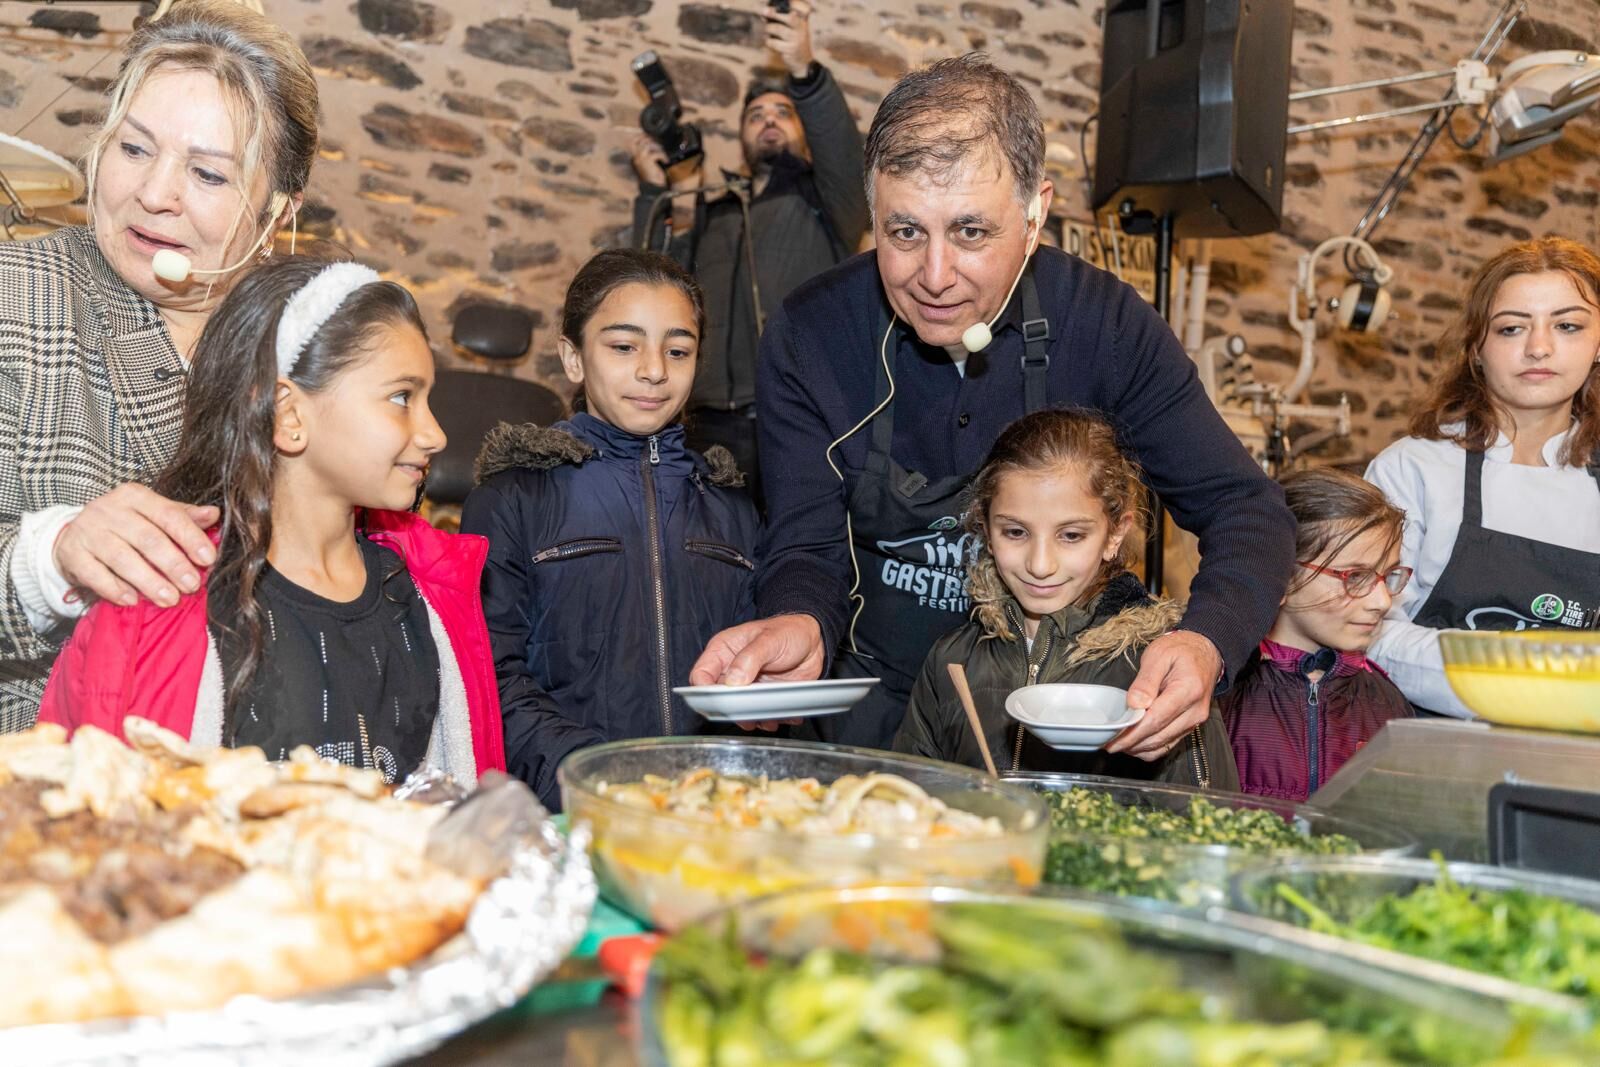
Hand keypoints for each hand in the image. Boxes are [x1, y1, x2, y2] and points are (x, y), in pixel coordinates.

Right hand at [53, 484, 218, 608]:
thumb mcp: (152, 514)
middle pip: (148, 539)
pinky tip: (132, 600)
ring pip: (123, 558)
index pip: (168, 515)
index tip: (208, 559)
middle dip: (173, 565)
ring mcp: (88, 531)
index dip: (190, 538)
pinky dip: (115, 589)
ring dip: (149, 582)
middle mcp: (110, 510)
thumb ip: (182, 516)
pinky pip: (95, 574)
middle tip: (192, 585)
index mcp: (135, 496)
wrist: (74, 535)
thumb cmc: (124, 525)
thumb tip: (213, 514)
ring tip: (170, 599)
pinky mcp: (71, 553)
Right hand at [629, 132, 669, 186]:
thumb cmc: (652, 177)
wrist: (653, 187)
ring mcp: (641, 159)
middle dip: (650, 139)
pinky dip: (663, 156)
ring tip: (663, 154)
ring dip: (658, 148)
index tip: (648, 136)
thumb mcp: (649, 164)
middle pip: (640, 140)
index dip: (640, 136)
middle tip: (658, 143)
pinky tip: (665, 160)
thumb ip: (649, 154)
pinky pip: (656, 153)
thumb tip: (654, 144)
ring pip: (648, 145)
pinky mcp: (648, 161)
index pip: (633, 142)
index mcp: (635, 157)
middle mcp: (636, 157)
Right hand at [690, 614, 824, 729]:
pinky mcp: (762, 698)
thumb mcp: (769, 639)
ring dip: (752, 719)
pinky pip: (759, 716)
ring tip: (769, 718)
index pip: (700, 675)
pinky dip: (769, 720)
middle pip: (718, 699)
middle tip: (748, 715)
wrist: (814, 641)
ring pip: (738, 712)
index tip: (719, 701)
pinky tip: (781, 716)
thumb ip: (749, 658)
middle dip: (732, 711)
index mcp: (723, 651)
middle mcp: (730, 671)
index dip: (704, 691)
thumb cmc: (788, 631)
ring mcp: (746, 686)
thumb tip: (732, 681)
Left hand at [765, 0, 815, 78]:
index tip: (778, 3)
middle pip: (790, 18)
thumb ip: (780, 19)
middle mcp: (802, 28)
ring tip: (767, 30)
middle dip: (775, 13)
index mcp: (802, 20)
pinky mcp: (791, 49)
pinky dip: (769, 41)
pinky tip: (770, 42)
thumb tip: (764, 12)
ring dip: (768, 29)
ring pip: (778, 29)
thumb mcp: (792, 28)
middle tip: (763, 11)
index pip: (799, 8)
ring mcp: (797, 39)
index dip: (792, 4)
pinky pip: (774, 42)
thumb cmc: (794, 40)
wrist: (803, 61)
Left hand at [1105, 630, 1220, 759]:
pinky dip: (1149, 748)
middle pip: (1158, 737)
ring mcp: (1194, 721)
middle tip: (1108, 743)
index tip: (1112, 739)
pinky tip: (1133, 742)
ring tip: (1116, 743)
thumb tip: (1134, 704)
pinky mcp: (1190, 726)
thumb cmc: (1181, 650)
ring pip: (1162, 745)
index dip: (1132, 734)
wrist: (1205, 652)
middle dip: (1130, 744)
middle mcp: (1195, 711)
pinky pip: (1168, 744)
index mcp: (1188, 691)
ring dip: (1138, 748)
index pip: (1155, 720)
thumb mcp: (1159, 654)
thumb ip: (1146, 680)